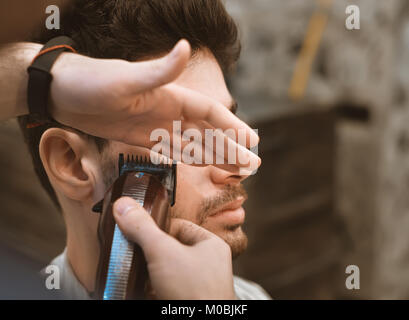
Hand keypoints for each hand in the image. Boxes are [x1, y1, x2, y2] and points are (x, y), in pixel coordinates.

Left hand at [50, 40, 259, 171]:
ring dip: (215, 155)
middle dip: (230, 147)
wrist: (63, 94)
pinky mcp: (143, 137)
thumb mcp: (125, 79)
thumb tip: (186, 47)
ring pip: (194, 143)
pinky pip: (173, 150)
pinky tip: (204, 166)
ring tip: (235, 169)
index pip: (209, 112)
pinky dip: (191, 158)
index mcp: (170, 96)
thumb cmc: (91, 82)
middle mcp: (168, 111)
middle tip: (252, 164)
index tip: (252, 141)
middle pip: (207, 131)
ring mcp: (156, 125)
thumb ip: (160, 71)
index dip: (232, 126)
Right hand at [113, 197, 235, 299]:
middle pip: (170, 249)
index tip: (136, 229)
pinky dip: (151, 288)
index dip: (156, 227)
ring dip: (148, 271)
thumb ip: (142, 228)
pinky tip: (140, 289)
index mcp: (210, 246)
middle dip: (149, 251)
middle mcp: (207, 264)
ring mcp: (197, 285)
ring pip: (166, 270)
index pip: (178, 226)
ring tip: (131, 270)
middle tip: (130, 251)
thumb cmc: (193, 291)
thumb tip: (123, 204)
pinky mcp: (186, 300)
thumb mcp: (163, 252)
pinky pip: (165, 288)